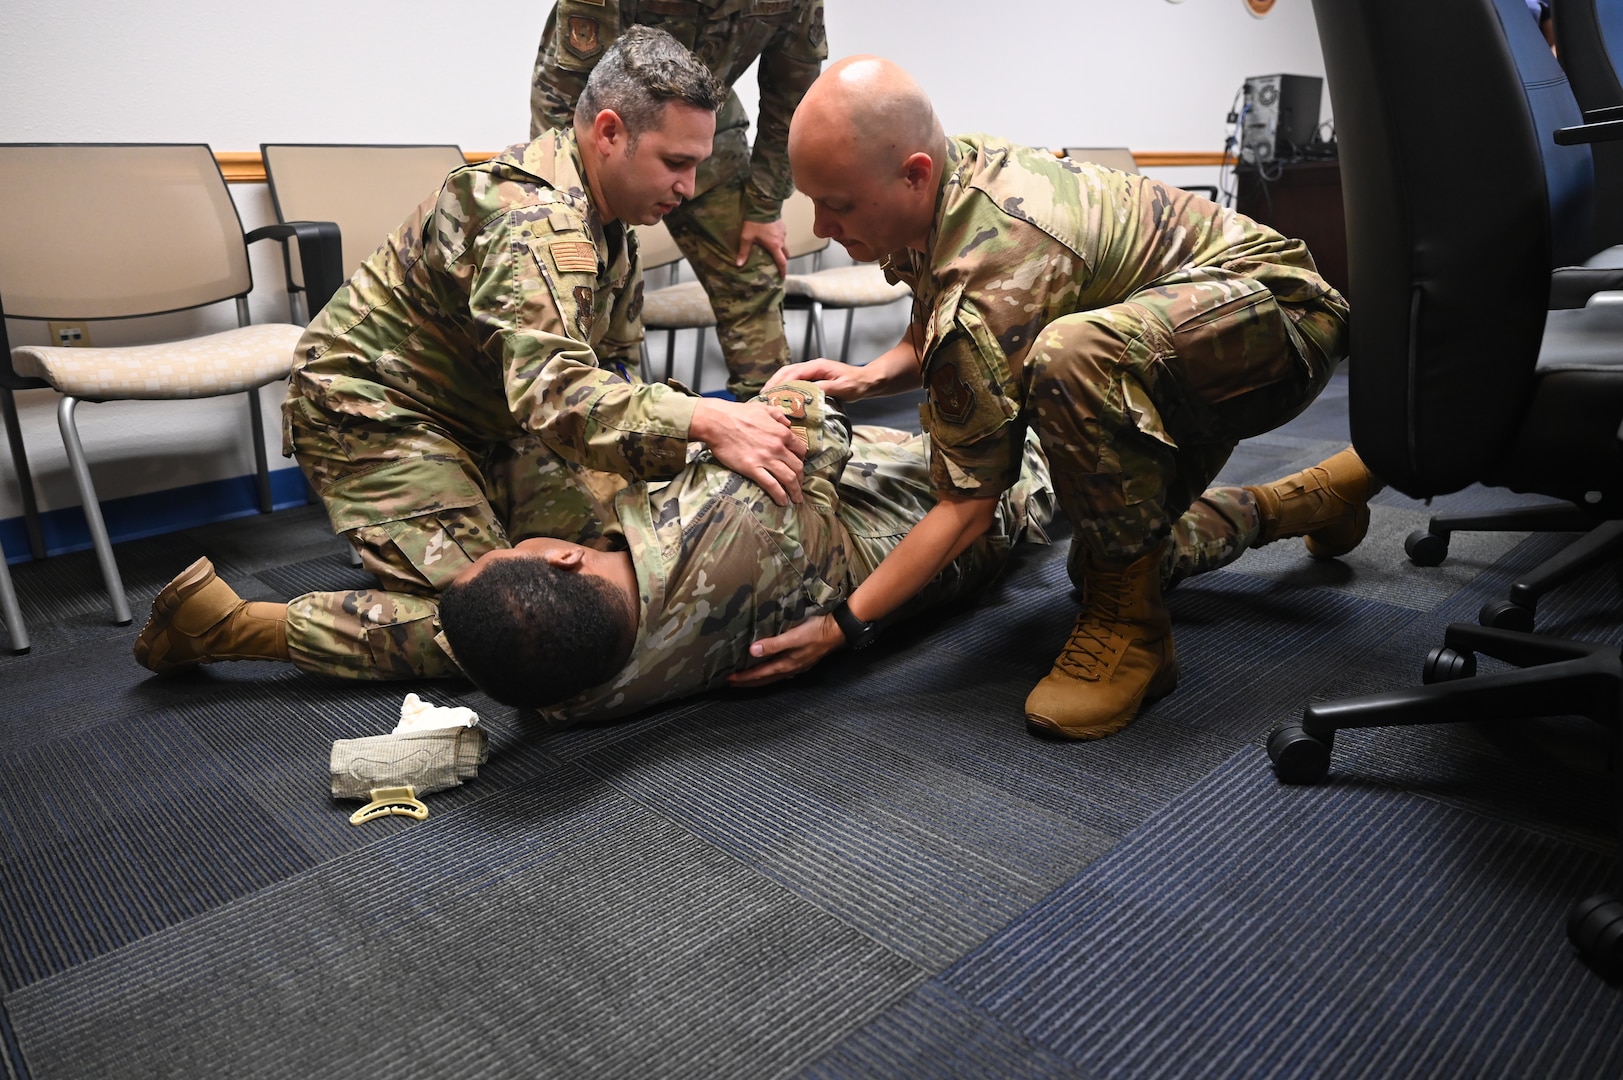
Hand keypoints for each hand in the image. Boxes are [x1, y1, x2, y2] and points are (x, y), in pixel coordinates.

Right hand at [690, 397, 806, 504]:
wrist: (717, 421)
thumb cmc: (738, 413)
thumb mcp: (763, 408)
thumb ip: (779, 415)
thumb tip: (788, 423)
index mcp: (782, 433)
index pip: (801, 450)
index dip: (802, 459)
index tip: (799, 465)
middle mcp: (778, 447)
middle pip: (798, 467)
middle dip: (801, 478)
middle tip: (800, 485)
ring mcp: (766, 459)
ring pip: (788, 478)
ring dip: (795, 491)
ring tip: (796, 499)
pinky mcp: (753, 469)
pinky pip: (772, 485)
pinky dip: (780, 495)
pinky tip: (782, 502)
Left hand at [727, 613, 843, 686]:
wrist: (837, 631)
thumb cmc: (816, 632)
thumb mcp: (793, 637)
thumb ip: (773, 644)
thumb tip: (753, 651)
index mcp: (785, 665)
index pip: (759, 675)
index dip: (743, 677)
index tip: (728, 678)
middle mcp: (789, 669)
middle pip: (763, 680)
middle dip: (746, 682)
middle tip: (731, 683)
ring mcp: (795, 667)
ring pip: (770, 677)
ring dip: (756, 679)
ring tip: (744, 679)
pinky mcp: (799, 661)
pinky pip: (778, 672)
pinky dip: (767, 673)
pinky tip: (766, 670)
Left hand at [737, 218, 788, 277]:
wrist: (763, 205)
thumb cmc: (755, 222)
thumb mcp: (746, 237)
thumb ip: (744, 251)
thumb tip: (738, 264)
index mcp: (774, 246)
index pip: (782, 262)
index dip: (783, 271)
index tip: (782, 277)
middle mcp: (781, 241)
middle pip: (786, 254)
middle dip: (783, 260)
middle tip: (777, 264)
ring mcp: (783, 233)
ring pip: (784, 245)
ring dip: (781, 249)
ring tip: (773, 250)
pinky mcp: (782, 226)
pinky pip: (782, 236)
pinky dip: (779, 240)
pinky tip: (771, 238)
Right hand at [762, 358, 870, 398]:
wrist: (867, 381)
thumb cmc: (857, 384)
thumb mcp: (842, 388)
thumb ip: (825, 389)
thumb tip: (807, 393)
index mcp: (817, 366)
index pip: (793, 373)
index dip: (780, 383)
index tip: (770, 393)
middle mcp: (812, 366)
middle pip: (786, 371)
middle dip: (774, 383)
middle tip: (763, 396)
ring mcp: (812, 371)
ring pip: (789, 374)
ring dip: (777, 384)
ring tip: (767, 396)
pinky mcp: (813, 377)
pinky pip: (795, 380)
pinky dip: (784, 386)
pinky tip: (780, 396)